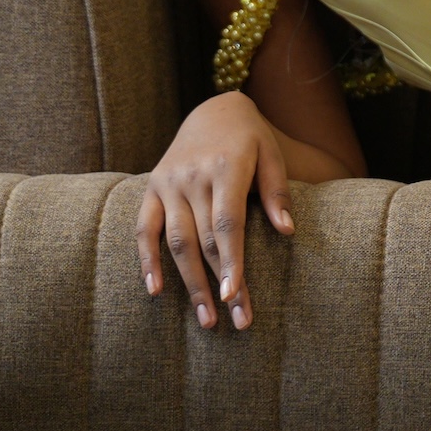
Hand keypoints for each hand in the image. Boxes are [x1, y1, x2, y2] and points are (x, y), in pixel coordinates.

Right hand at [136, 90, 295, 330]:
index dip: (231, 262)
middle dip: (218, 284)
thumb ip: (277, 192)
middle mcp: (192, 177)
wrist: (213, 110)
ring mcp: (167, 183)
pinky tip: (156, 290)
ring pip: (174, 242)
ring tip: (206, 319)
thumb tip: (287, 231)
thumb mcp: (272, 154)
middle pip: (204, 241)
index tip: (235, 296)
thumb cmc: (251, 138)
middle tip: (235, 320)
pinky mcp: (151, 188)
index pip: (226, 224)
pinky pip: (142, 229)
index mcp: (225, 167)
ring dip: (189, 283)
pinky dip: (146, 260)